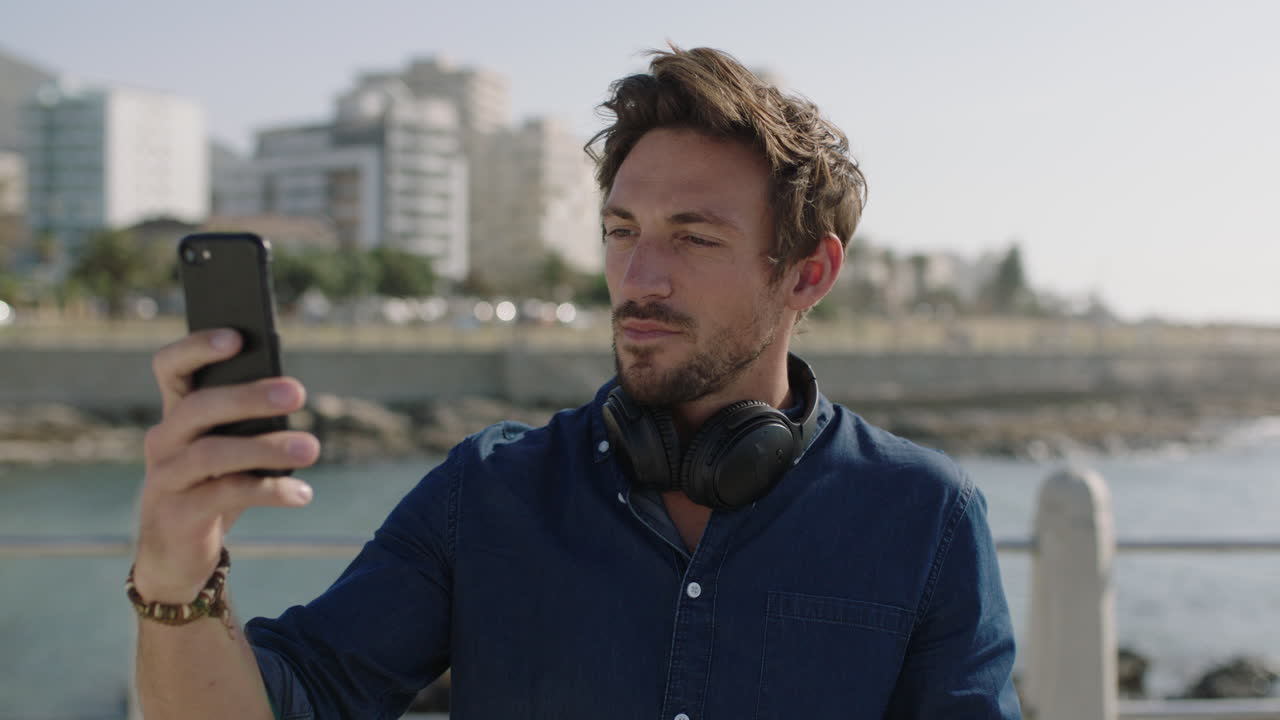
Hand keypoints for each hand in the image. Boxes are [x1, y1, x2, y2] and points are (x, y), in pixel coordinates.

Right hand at [132, 328, 320, 602]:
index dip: (197, 348)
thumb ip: (244, 422)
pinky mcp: (178, 515)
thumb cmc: (212, 488)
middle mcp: (163, 440)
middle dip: (250, 397)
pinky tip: (302, 494)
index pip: (170, 367)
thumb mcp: (226, 450)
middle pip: (200, 407)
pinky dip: (270, 491)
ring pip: (214, 453)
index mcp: (176, 414)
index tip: (237, 337)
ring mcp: (165, 478)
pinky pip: (226, 495)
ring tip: (312, 448)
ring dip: (267, 448)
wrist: (178, 556)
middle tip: (298, 393)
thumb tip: (289, 394)